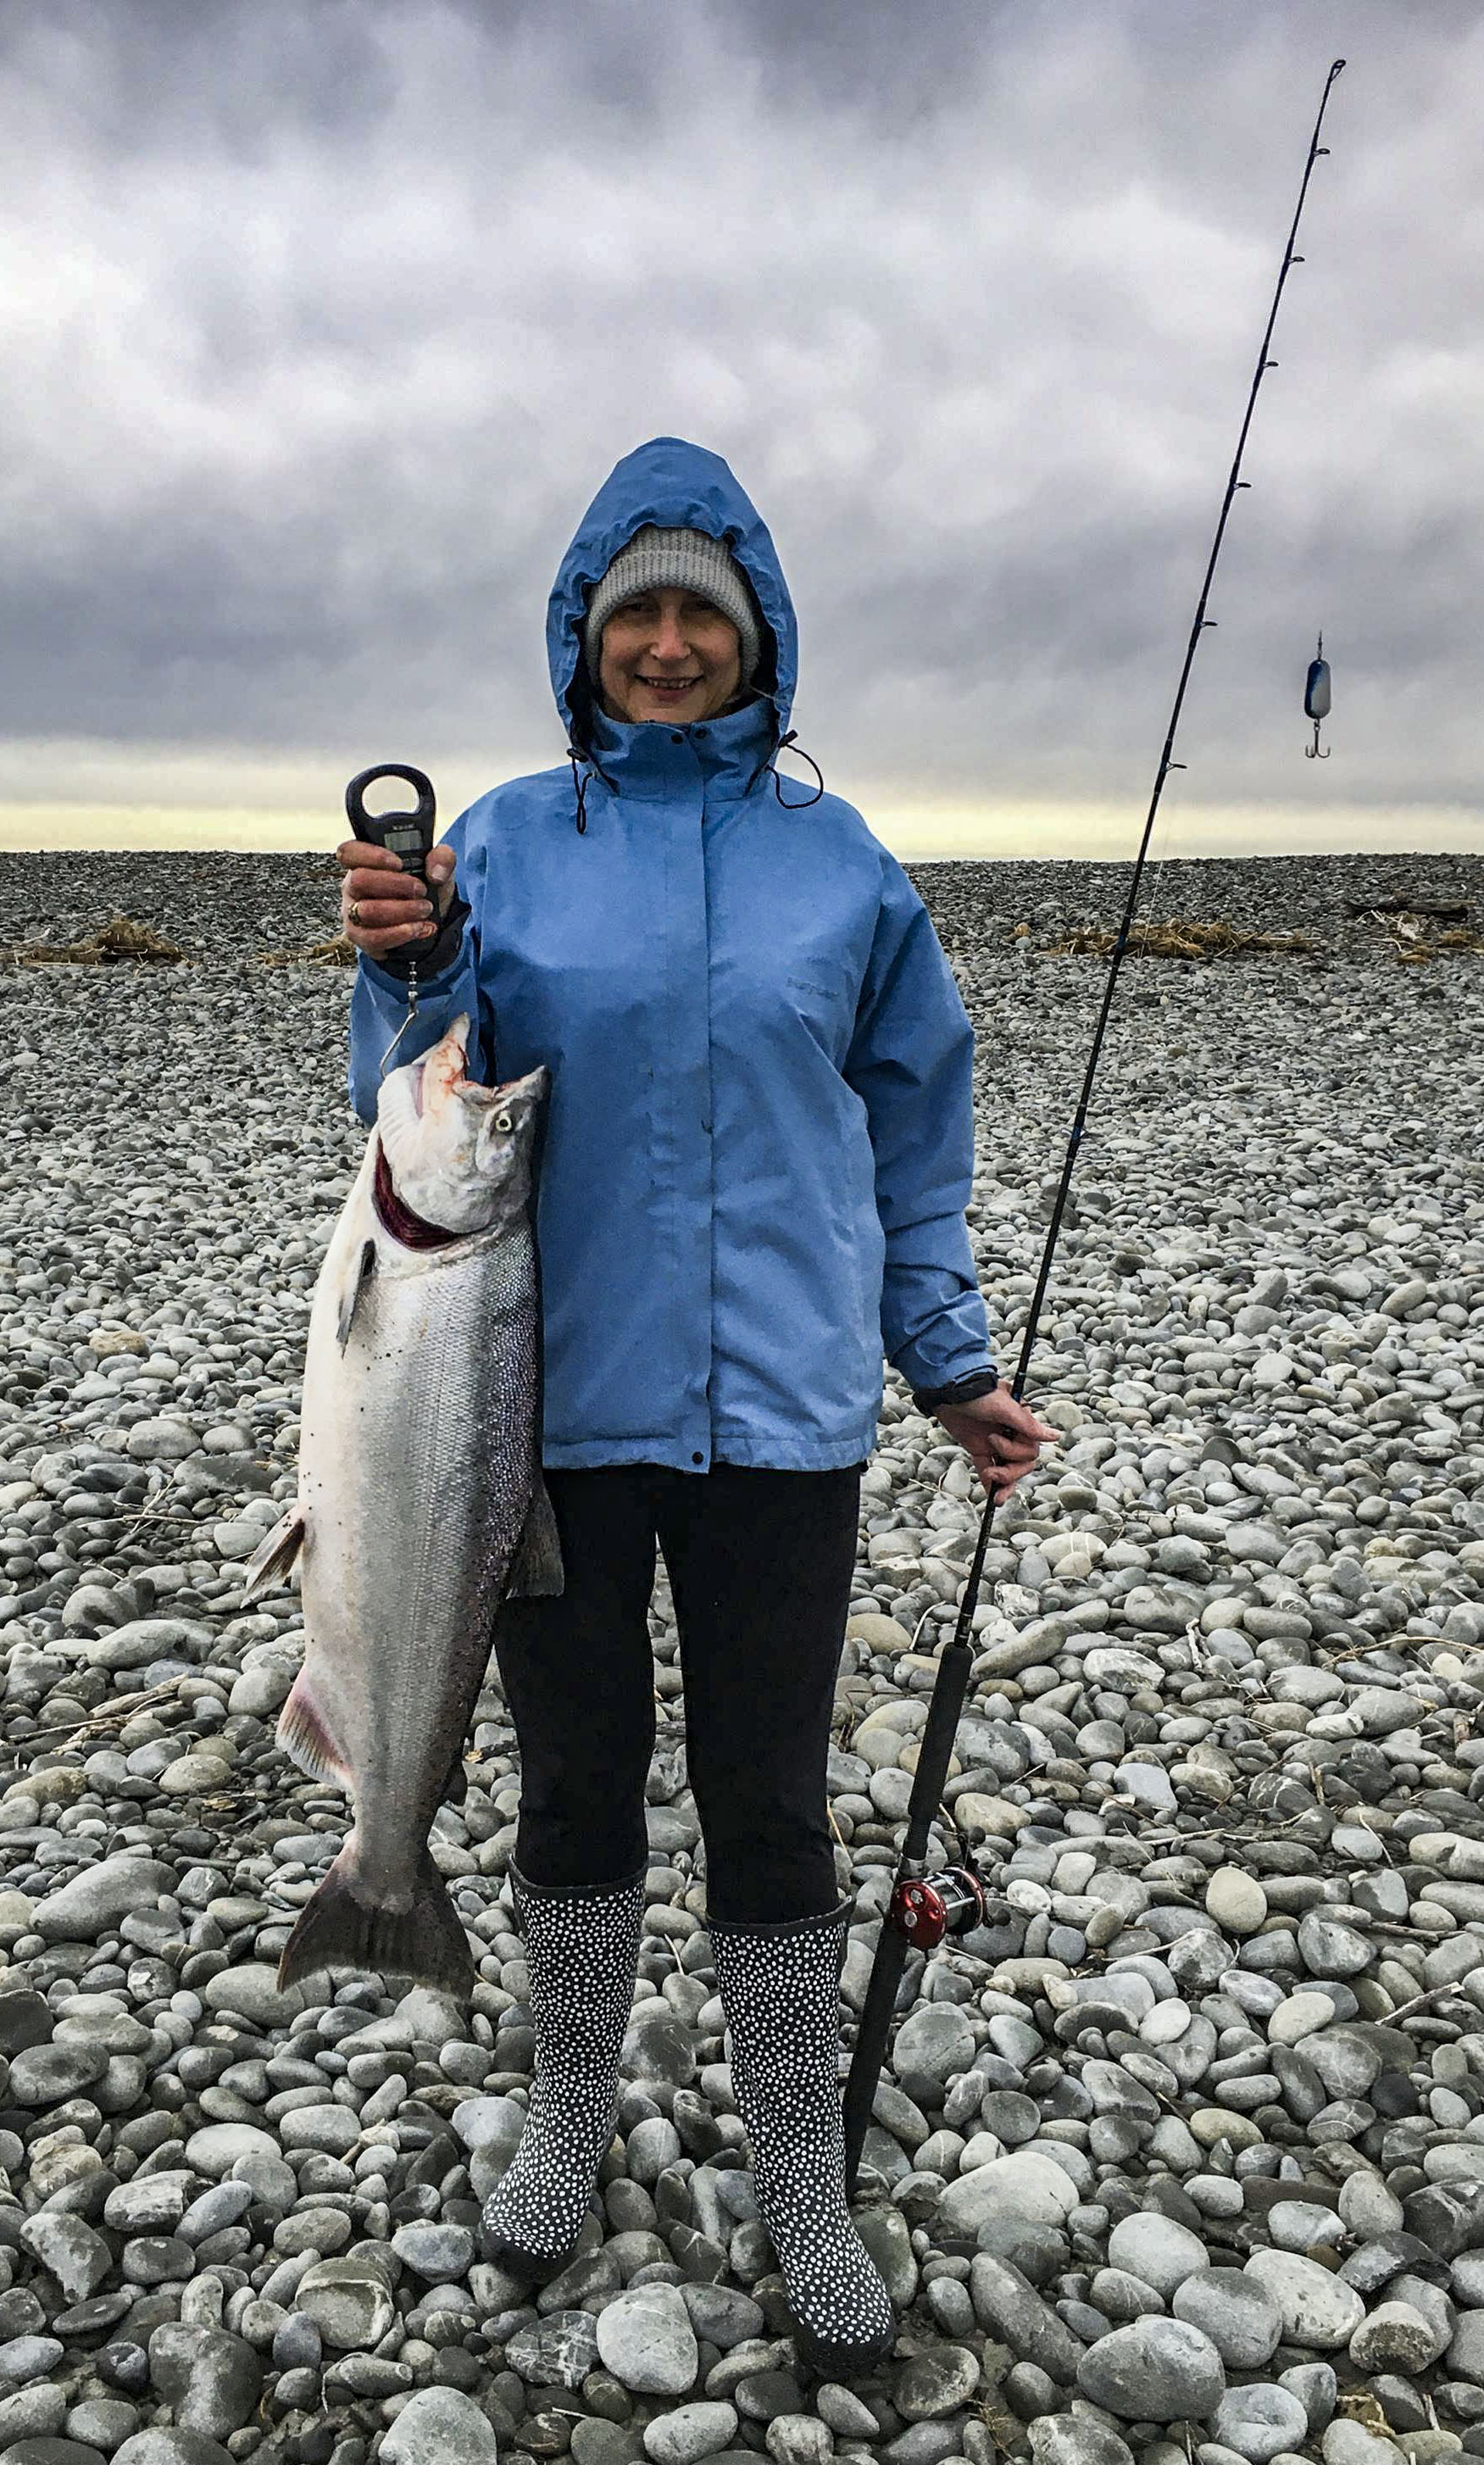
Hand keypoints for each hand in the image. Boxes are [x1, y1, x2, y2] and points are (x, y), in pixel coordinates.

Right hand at [337, 840, 457, 961]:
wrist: (430, 920)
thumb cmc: (424, 887)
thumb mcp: (438, 867)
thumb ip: (442, 858)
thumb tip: (436, 873)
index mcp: (364, 862)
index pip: (349, 852)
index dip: (371, 855)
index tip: (399, 863)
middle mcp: (353, 886)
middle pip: (359, 880)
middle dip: (395, 885)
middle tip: (421, 890)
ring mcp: (353, 913)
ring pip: (366, 911)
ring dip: (401, 911)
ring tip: (425, 910)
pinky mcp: (362, 937)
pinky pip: (372, 937)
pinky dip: (399, 933)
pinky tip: (419, 928)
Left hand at [935, 1388, 1058, 1500]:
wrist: (946, 1391)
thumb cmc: (977, 1393)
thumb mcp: (1002, 1406)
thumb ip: (1027, 1424)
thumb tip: (1055, 1437)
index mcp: (1021, 1423)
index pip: (1031, 1449)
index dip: (1016, 1452)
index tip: (995, 1442)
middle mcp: (1012, 1434)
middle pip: (1023, 1464)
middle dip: (1010, 1471)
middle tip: (991, 1467)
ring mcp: (996, 1444)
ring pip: (1009, 1471)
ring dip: (1003, 1482)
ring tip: (990, 1480)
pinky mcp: (980, 1450)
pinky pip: (989, 1470)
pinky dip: (990, 1485)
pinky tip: (992, 1498)